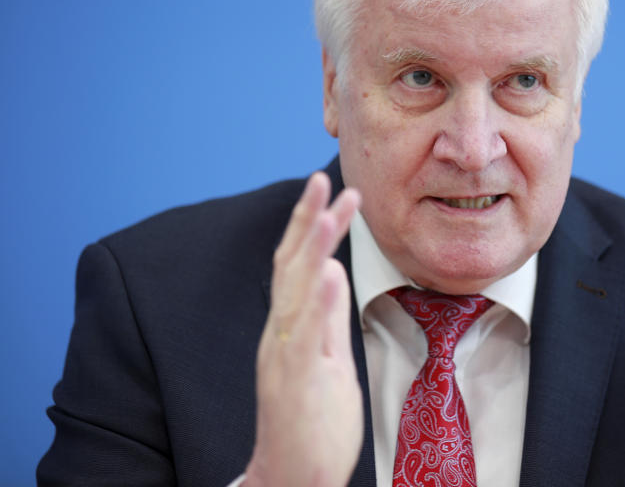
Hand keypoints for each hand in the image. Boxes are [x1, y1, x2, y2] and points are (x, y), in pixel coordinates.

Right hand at [244, 172, 362, 486]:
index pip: (299, 264)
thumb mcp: (327, 358)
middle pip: (291, 266)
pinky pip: (303, 338)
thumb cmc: (312, 422)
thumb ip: (326, 316)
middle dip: (308, 220)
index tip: (331, 189)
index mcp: (291, 326)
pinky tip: (328, 272)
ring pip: (294, 292)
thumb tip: (330, 270)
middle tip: (323, 178)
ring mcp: (285, 356)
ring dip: (311, 247)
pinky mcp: (294, 382)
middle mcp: (282, 334)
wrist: (293, 478)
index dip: (312, 225)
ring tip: (326, 209)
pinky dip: (315, 303)